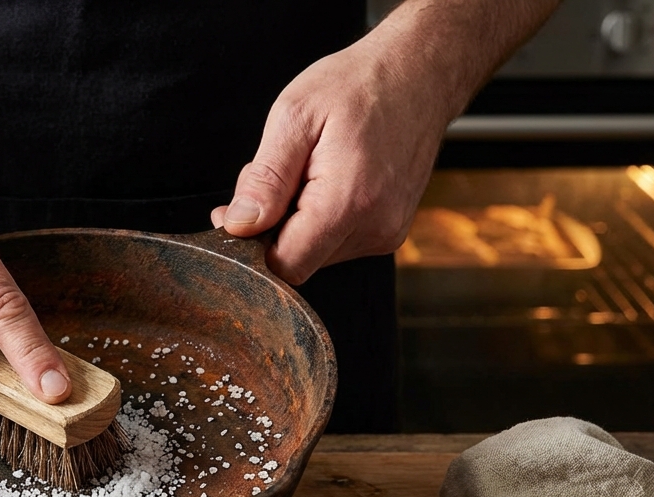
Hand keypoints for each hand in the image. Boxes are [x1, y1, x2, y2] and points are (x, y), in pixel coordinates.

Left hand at [211, 34, 455, 284]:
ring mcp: (386, 232)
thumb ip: (266, 179)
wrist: (419, 72)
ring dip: (294, 222)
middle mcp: (374, 228)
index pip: (284, 266)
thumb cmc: (358, 85)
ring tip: (305, 170)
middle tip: (274, 176)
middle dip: (271, 228)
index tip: (234, 215)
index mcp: (347, 203)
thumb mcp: (295, 116)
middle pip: (298, 260)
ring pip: (315, 253)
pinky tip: (325, 179)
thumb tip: (240, 225)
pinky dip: (319, 219)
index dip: (249, 247)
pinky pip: (337, 242)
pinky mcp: (390, 230)